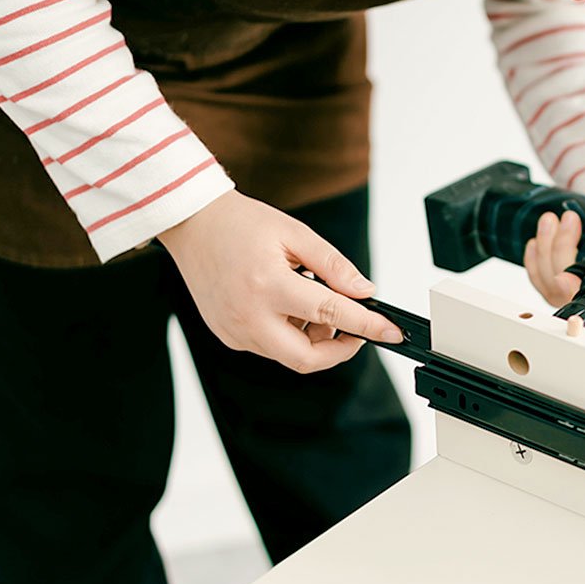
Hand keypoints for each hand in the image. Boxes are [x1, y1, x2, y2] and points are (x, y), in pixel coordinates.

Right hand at [157, 190, 402, 372]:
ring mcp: (234, 331)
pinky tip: (290, 306)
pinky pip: (270, 348)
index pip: (331, 315)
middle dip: (340, 351)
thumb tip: (365, 292)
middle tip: (356, 330)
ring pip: (289, 356)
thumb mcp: (295, 234)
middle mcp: (248, 316)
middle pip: (306, 359)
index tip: (391, 332)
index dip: (367, 326)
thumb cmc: (240, 224)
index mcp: (267, 286)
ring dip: (314, 340)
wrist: (193, 226)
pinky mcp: (228, 336)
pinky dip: (290, 335)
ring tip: (314, 301)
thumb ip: (334, 266)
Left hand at [523, 170, 584, 305]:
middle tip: (569, 219)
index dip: (573, 290)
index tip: (564, 276)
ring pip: (548, 280)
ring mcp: (578, 277)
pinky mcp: (561, 267)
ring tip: (551, 220)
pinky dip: (533, 258)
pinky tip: (537, 240)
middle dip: (559, 251)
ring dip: (544, 250)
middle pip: (565, 287)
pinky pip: (539, 275)